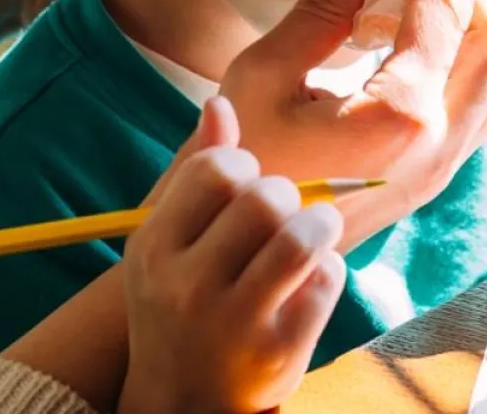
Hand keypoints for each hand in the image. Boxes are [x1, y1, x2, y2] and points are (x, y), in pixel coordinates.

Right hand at [121, 99, 346, 413]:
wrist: (181, 400)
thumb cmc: (180, 297)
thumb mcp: (169, 239)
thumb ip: (195, 169)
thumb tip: (219, 101)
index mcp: (155, 248)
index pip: (214, 169)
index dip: (244, 165)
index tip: (247, 183)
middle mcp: (188, 287)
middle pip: (263, 198)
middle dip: (286, 194)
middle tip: (285, 209)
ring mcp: (233, 324)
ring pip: (301, 238)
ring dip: (320, 224)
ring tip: (315, 230)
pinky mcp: (279, 353)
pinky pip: (327, 281)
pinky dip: (330, 269)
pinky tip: (313, 279)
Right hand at [221, 0, 486, 250]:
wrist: (237, 254)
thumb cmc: (238, 163)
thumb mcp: (263, 75)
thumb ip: (320, 8)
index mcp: (401, 116)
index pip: (447, 9)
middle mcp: (438, 147)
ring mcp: (441, 170)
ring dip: (475, 24)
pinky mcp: (430, 180)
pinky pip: (479, 108)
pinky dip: (464, 61)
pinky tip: (412, 41)